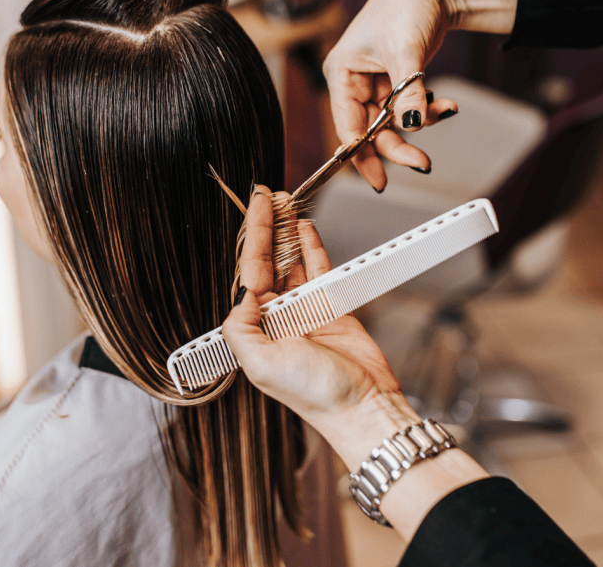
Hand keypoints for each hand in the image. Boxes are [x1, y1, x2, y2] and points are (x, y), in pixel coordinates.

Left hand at [222, 186, 403, 431]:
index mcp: (255, 329)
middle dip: (268, 228)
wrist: (362, 407)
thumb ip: (239, 327)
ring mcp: (305, 311)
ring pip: (293, 262)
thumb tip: (240, 293)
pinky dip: (313, 248)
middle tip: (269, 195)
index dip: (253, 237)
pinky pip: (319, 271)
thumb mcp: (259, 364)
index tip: (256, 207)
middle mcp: (277, 318)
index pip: (249, 273)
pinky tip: (305, 228)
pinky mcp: (333, 309)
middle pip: (269, 262)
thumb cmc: (313, 394)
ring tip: (286, 203)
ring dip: (289, 233)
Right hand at [322, 0, 520, 191]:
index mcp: (342, 72)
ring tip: (444, 111)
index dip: (361, 156)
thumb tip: (410, 125)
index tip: (380, 180)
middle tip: (422, 162)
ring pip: (394, 121)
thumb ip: (407, 93)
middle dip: (399, 145)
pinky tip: (446, 103)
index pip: (347, 126)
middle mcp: (355, 80)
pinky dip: (428, 109)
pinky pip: (410, 107)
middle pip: (371, 130)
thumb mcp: (405, 52)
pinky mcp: (397, 80)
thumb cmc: (408, 4)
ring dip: (420, 123)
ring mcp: (377, 82)